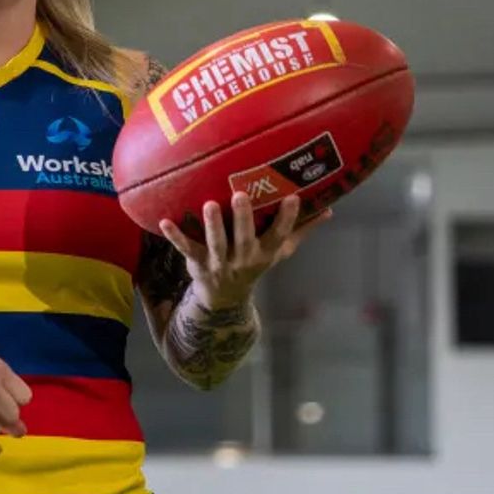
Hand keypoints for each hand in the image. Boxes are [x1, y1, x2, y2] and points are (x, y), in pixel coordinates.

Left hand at [158, 192, 328, 307]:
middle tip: (240, 195)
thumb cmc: (255, 264)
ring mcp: (219, 261)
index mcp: (265, 253)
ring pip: (215, 243)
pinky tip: (164, 222)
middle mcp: (243, 258)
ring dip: (211, 225)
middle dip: (242, 218)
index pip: (280, 235)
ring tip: (208, 205)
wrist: (225, 298)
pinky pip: (185, 248)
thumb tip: (329, 209)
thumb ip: (301, 230)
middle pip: (244, 238)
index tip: (293, 197)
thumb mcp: (280, 251)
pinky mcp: (197, 262)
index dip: (288, 218)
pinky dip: (175, 236)